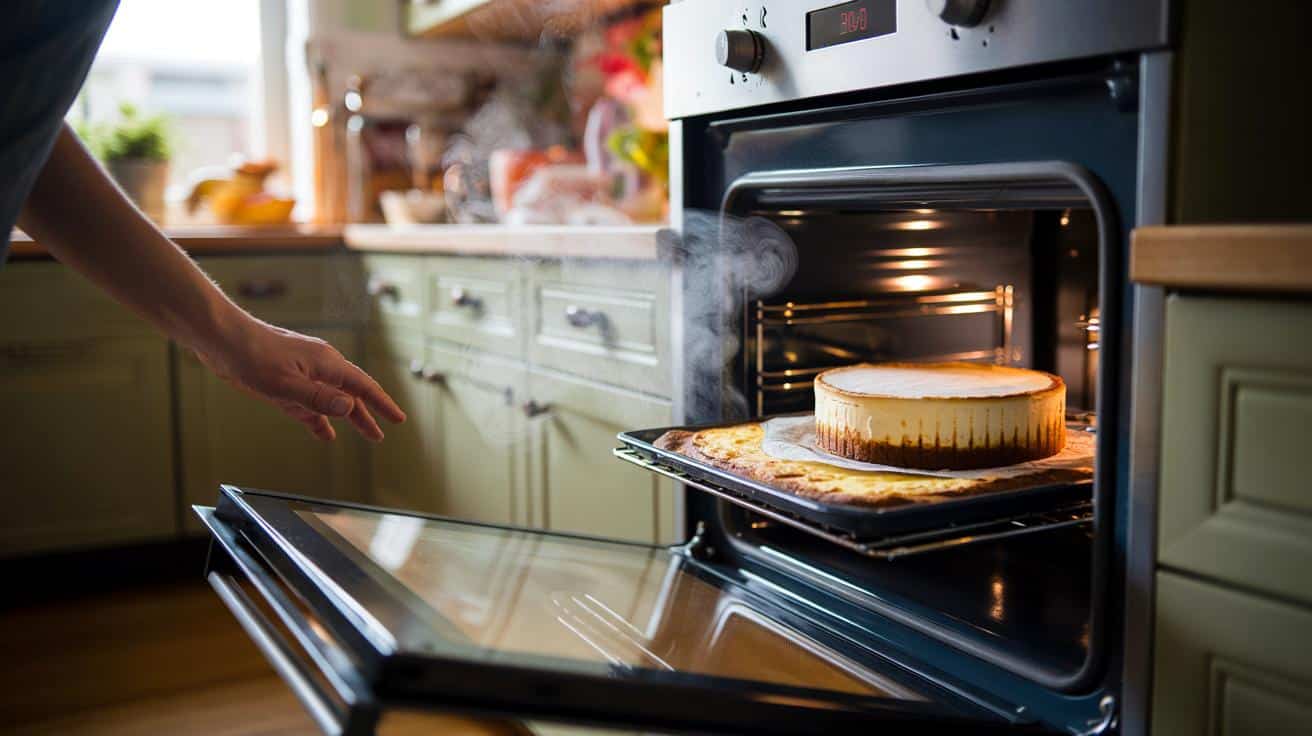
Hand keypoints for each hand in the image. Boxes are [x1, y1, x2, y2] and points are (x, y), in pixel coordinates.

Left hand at [196, 315, 405, 440]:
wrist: (221, 338)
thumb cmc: (250, 356)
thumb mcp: (284, 384)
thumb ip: (318, 399)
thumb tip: (349, 409)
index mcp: (326, 364)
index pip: (363, 387)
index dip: (382, 404)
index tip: (398, 419)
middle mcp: (320, 367)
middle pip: (351, 394)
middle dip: (367, 415)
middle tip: (381, 436)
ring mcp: (303, 373)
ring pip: (331, 399)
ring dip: (346, 417)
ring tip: (362, 433)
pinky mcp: (286, 380)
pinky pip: (310, 403)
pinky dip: (319, 419)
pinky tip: (324, 433)